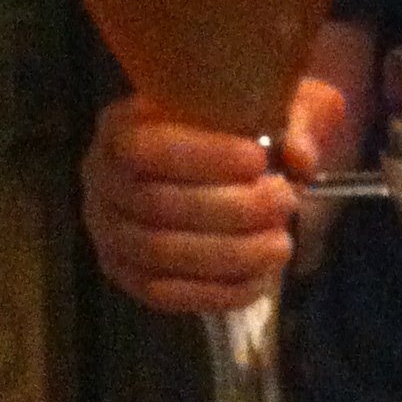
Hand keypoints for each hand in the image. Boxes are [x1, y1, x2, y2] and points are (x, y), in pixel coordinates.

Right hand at [81, 76, 353, 313]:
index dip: (200, 157)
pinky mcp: (127, 276)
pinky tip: (261, 279)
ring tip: (281, 244)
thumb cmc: (236, 127)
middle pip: (156, 205)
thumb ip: (292, 120)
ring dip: (228, 254)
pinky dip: (215, 292)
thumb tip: (300, 157)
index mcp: (119, 129)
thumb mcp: (269, 106)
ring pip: (160, 253)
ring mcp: (109, 233)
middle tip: (285, 202)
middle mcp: (102, 182)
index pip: (144, 147)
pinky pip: (164, 294)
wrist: (221, 162)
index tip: (259, 159)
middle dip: (230, 209)